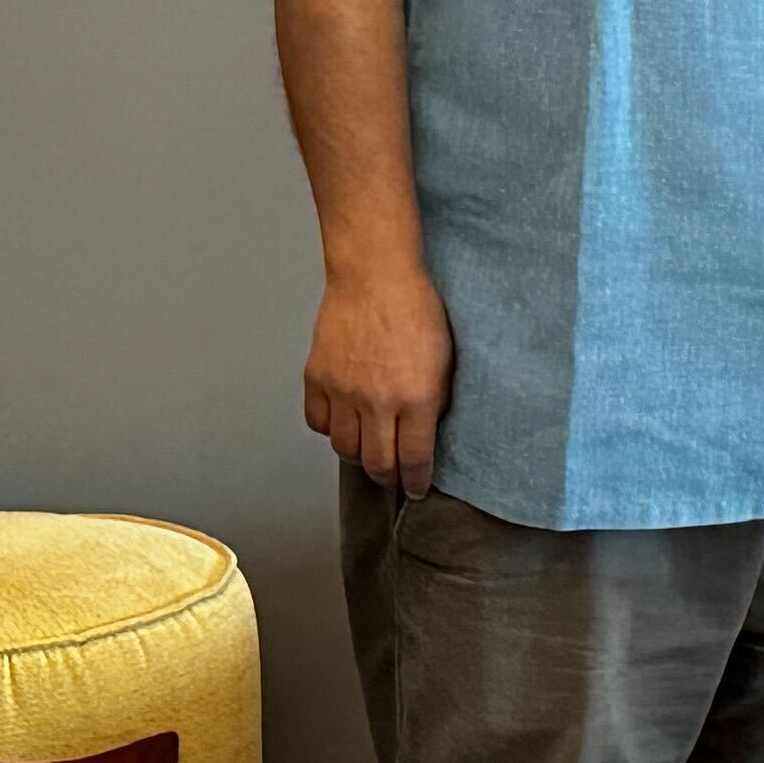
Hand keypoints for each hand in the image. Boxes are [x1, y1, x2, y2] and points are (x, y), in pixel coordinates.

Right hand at [305, 265, 453, 497]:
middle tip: (393, 477)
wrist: (376, 274)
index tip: (416, 488)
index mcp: (417, 396)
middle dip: (388, 477)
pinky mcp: (317, 378)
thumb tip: (427, 432)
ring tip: (369, 449)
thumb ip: (436, 400)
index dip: (415, 481)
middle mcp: (377, 400)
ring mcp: (343, 390)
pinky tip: (344, 422)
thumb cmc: (417, 307)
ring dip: (359, 455)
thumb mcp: (445, 358)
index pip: (413, 459)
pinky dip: (331, 429)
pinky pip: (319, 422)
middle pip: (377, 463)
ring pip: (345, 448)